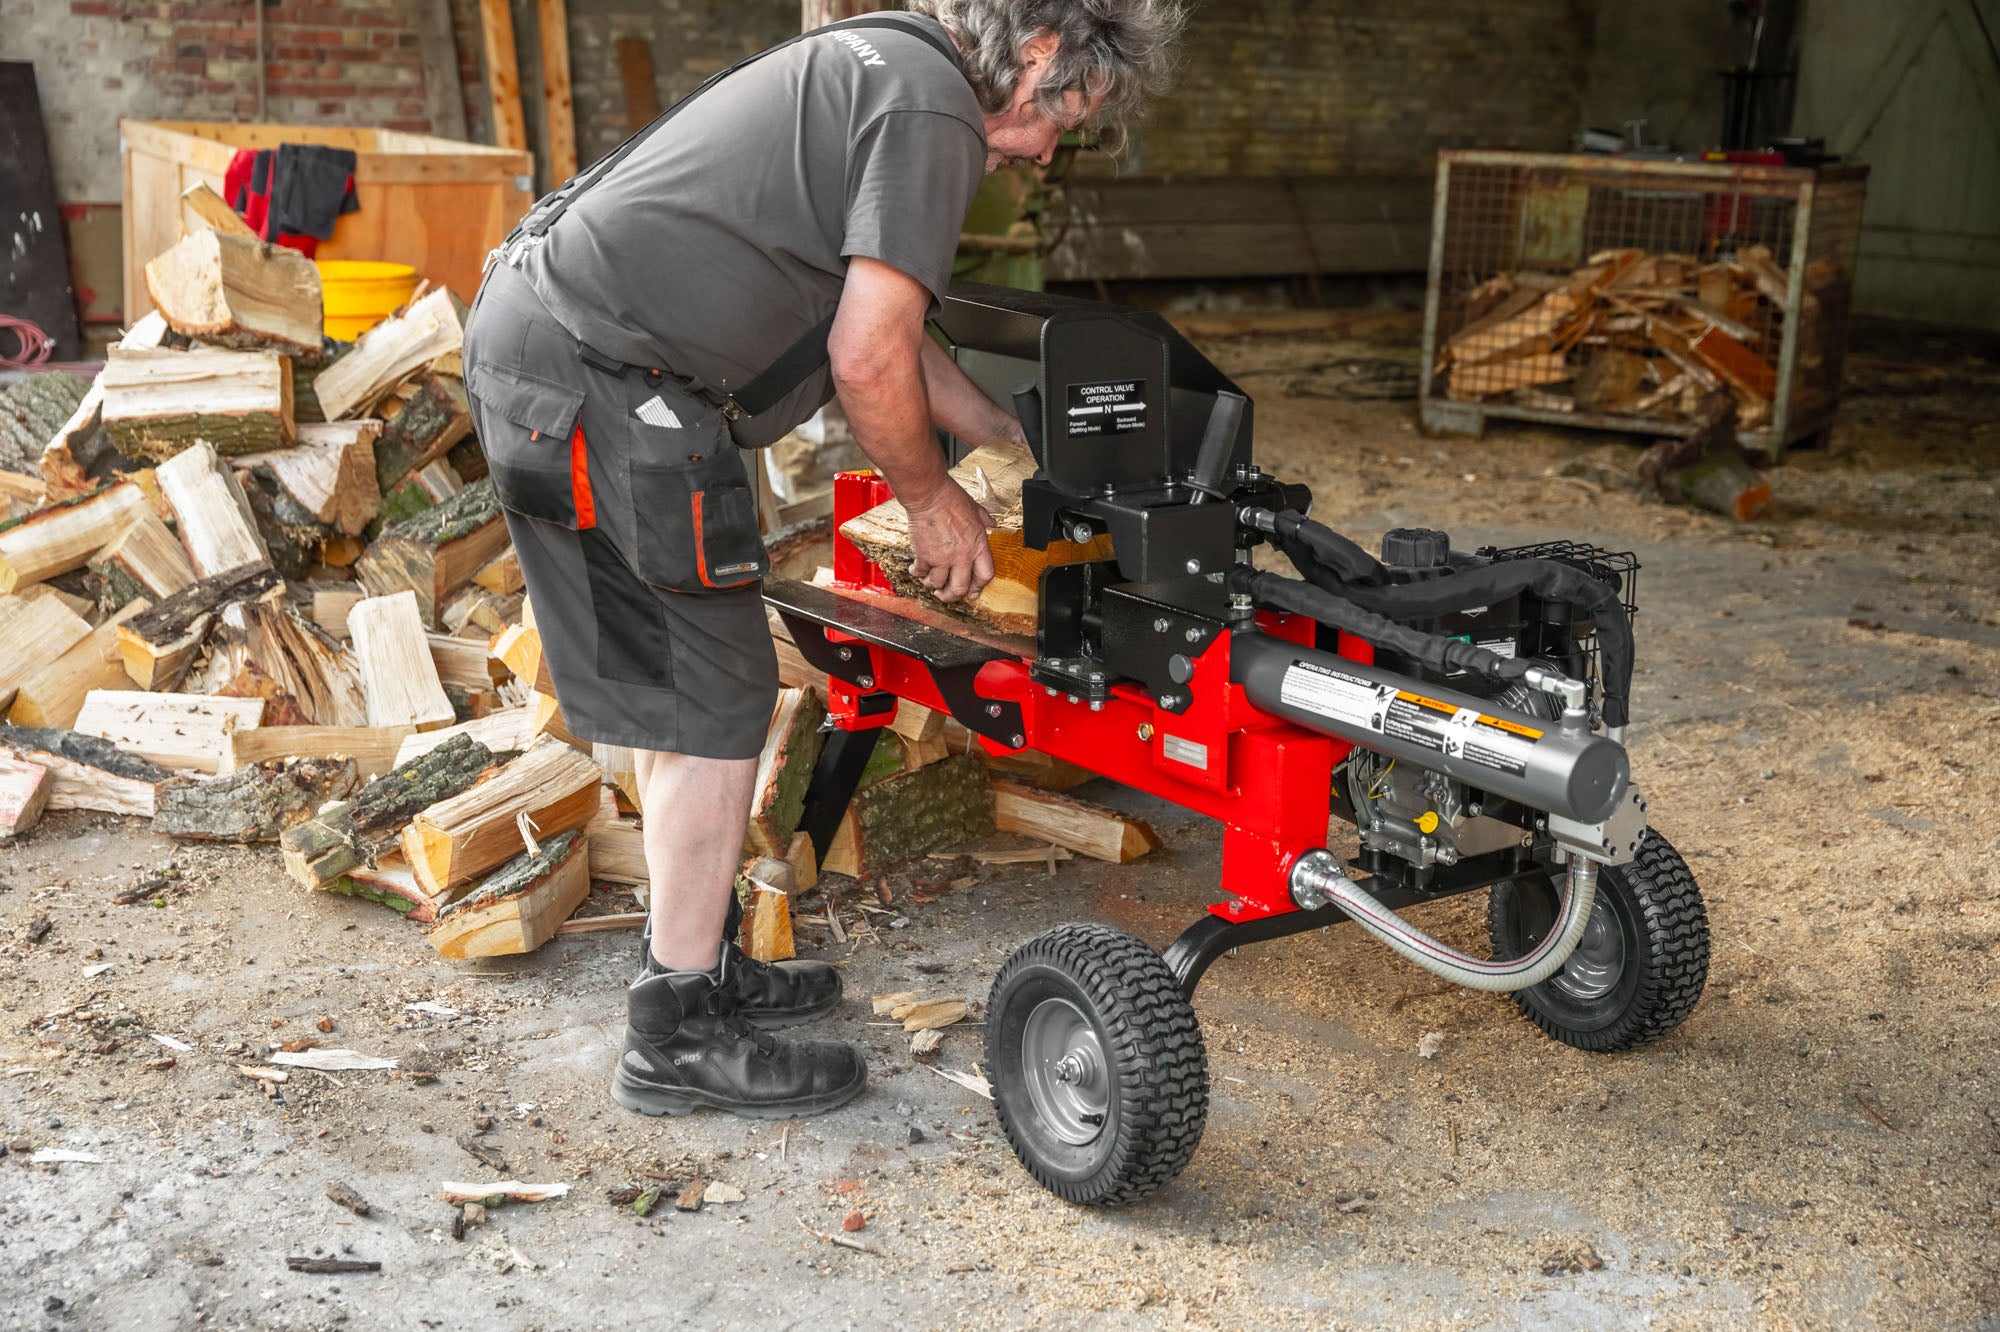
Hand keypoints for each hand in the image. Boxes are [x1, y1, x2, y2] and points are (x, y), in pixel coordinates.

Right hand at [904, 481, 995, 603]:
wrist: (929, 495)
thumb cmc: (952, 498)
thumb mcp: (977, 509)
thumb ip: (985, 520)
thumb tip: (992, 523)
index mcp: (978, 545)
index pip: (985, 576)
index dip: (979, 588)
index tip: (972, 593)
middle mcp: (961, 556)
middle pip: (959, 589)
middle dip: (952, 596)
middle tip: (945, 595)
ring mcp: (942, 558)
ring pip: (937, 584)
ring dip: (932, 585)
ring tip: (929, 580)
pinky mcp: (923, 555)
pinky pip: (921, 573)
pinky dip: (917, 574)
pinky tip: (916, 570)